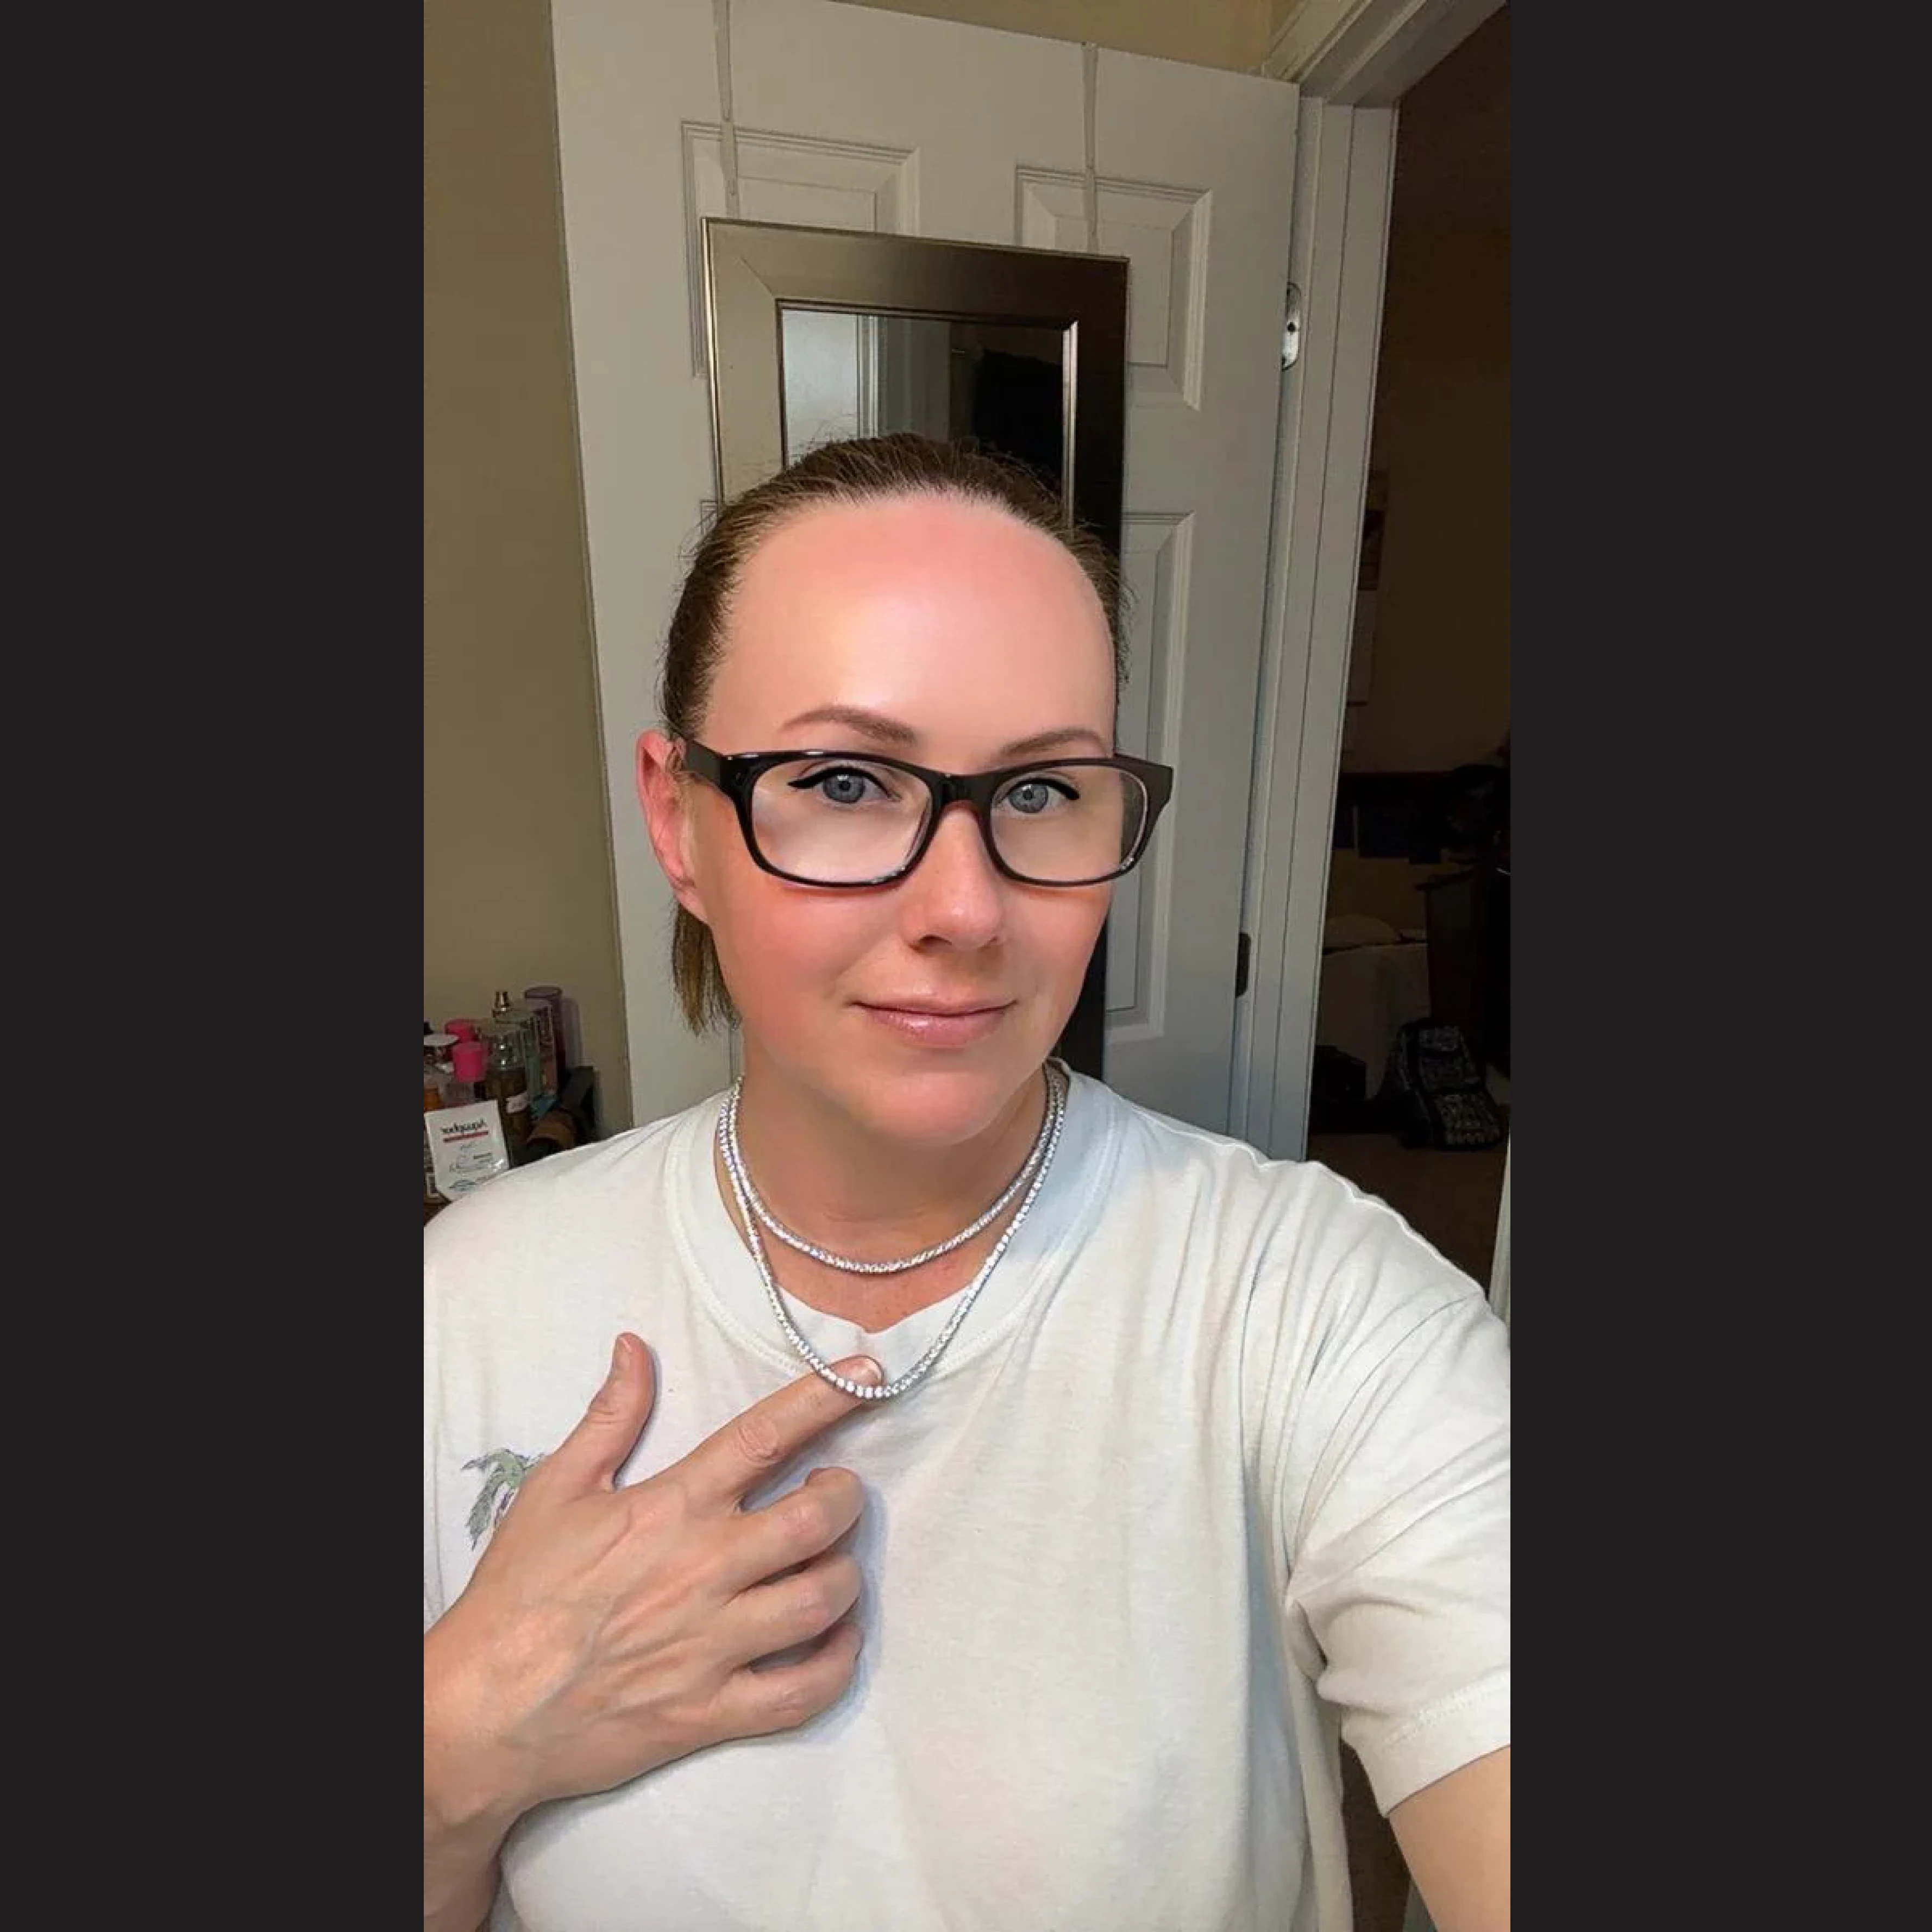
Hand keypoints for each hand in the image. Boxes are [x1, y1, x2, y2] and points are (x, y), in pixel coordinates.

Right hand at [424, 1335, 880, 1822]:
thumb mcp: (555, 1489)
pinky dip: (835, 1664)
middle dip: (847, 1495)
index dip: (825, 1396)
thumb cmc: (517, 1595)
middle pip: (819, 1518)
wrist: (481, 1712)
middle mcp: (704, 1569)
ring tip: (832, 1563)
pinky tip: (834, 1640)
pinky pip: (803, 1692)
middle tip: (838, 1490)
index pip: (765, 1436)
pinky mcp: (712, 1712)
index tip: (867, 1372)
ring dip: (845, 1576)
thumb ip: (610, 1416)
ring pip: (821, 1600)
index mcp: (671, 1507)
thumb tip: (635, 1348)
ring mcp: (713, 1644)